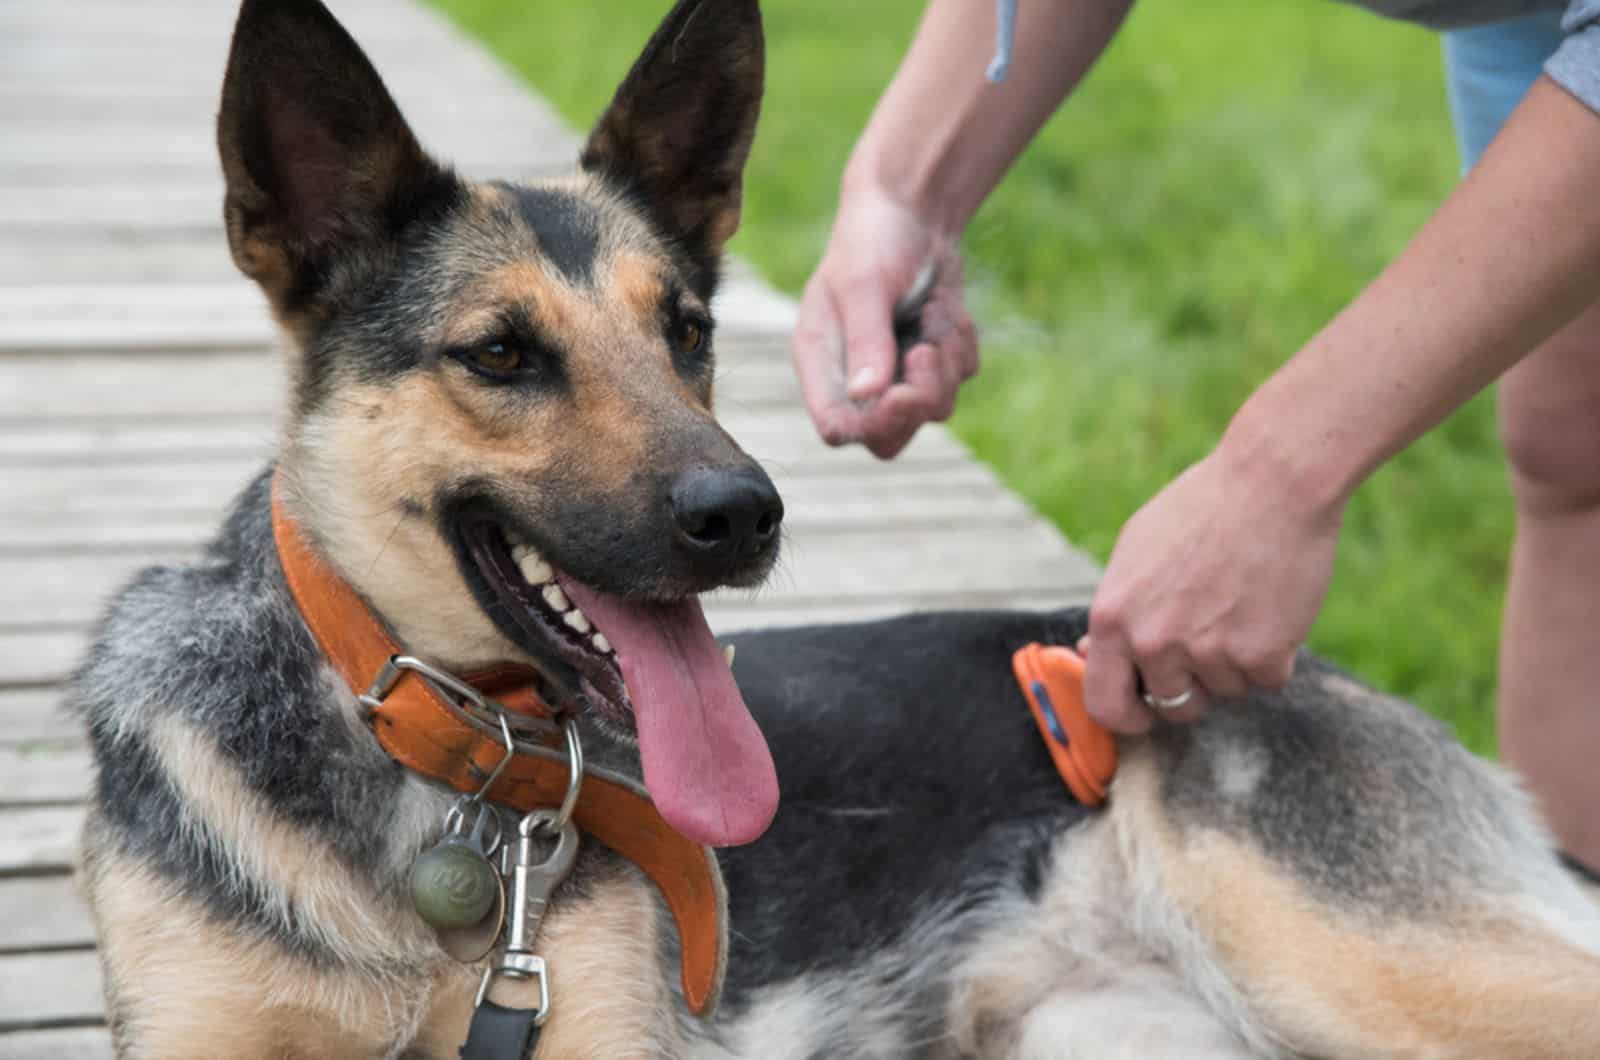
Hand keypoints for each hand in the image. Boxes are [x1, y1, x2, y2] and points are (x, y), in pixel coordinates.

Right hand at [792, 182, 977, 457]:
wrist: (915, 208)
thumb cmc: (873, 239)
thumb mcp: (864, 285)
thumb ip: (865, 340)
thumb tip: (865, 395)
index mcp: (823, 362)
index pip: (838, 427)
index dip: (871, 425)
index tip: (902, 394)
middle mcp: (857, 377)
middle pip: (889, 438)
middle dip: (918, 402)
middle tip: (927, 352)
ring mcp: (898, 372)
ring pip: (935, 408)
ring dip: (945, 362)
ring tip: (932, 311)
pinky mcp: (935, 360)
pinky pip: (962, 374)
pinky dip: (960, 341)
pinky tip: (943, 305)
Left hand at [1078, 449, 1344, 732]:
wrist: (1271, 483)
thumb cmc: (1202, 509)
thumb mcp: (1136, 553)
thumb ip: (1117, 612)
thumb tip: (1091, 654)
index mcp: (1113, 619)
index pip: (1104, 704)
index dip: (1127, 717)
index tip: (1145, 713)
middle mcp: (1153, 643)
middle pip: (1173, 706)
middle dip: (1193, 688)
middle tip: (1212, 644)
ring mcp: (1206, 653)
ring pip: (1226, 691)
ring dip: (1237, 663)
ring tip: (1243, 603)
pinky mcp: (1260, 656)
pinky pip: (1267, 681)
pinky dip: (1275, 655)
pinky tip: (1272, 607)